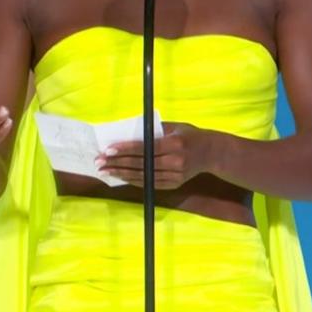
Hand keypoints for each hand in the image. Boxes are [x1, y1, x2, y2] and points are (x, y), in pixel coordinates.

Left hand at [96, 122, 215, 188]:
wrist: (212, 153)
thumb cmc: (190, 135)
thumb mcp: (175, 126)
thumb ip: (153, 130)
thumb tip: (129, 132)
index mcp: (175, 144)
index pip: (145, 148)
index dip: (125, 149)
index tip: (107, 150)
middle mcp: (176, 161)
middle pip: (141, 164)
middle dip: (117, 163)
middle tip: (99, 162)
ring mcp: (175, 175)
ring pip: (144, 176)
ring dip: (121, 174)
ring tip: (105, 170)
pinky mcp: (174, 184)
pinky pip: (150, 183)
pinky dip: (134, 180)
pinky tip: (121, 176)